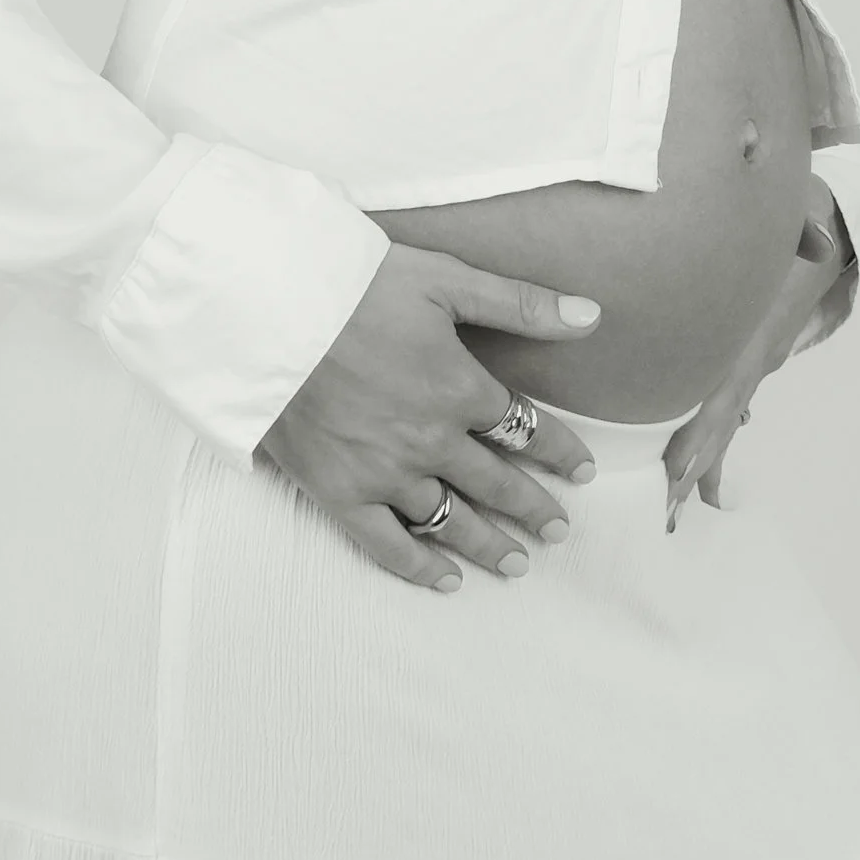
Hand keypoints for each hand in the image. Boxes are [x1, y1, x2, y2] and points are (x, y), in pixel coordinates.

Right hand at [256, 246, 601, 591]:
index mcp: (459, 388)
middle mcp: (431, 441)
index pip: (526, 428)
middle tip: (560, 531)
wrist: (267, 312)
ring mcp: (385, 473)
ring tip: (517, 564)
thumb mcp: (444, 278)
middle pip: (496, 484)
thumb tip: (592, 316)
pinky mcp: (340, 492)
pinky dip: (419, 567)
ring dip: (488, 544)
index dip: (561, 451)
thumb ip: (520, 303)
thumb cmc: (354, 286)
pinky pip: (387, 544)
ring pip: (451, 521)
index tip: (584, 472)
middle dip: (534, 508)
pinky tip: (445, 581)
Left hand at [661, 197, 856, 530]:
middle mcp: (758, 350)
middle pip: (724, 416)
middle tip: (670, 510)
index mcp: (760, 328)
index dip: (706, 428)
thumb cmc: (799, 218)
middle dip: (698, 462)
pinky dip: (714, 433)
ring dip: (705, 458)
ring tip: (679, 506)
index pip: (729, 385)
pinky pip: (726, 398)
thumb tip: (818, 241)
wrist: (824, 222)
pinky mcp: (749, 352)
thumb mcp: (805, 217)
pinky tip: (698, 468)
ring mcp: (756, 356)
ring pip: (726, 414)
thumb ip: (807, 228)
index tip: (680, 469)